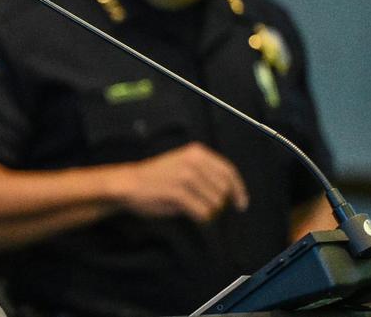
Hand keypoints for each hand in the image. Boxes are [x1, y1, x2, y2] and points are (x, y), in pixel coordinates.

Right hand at [116, 142, 248, 221]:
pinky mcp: (179, 193)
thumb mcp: (183, 164)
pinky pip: (203, 212)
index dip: (239, 191)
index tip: (241, 204)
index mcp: (197, 152)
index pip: (229, 172)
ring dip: (207, 211)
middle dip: (218, 203)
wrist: (129, 183)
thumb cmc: (156, 177)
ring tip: (191, 207)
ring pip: (215, 204)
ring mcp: (186, 177)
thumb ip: (205, 172)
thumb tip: (230, 192)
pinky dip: (200, 217)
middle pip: (224, 190)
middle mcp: (194, 162)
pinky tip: (189, 213)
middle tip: (205, 207)